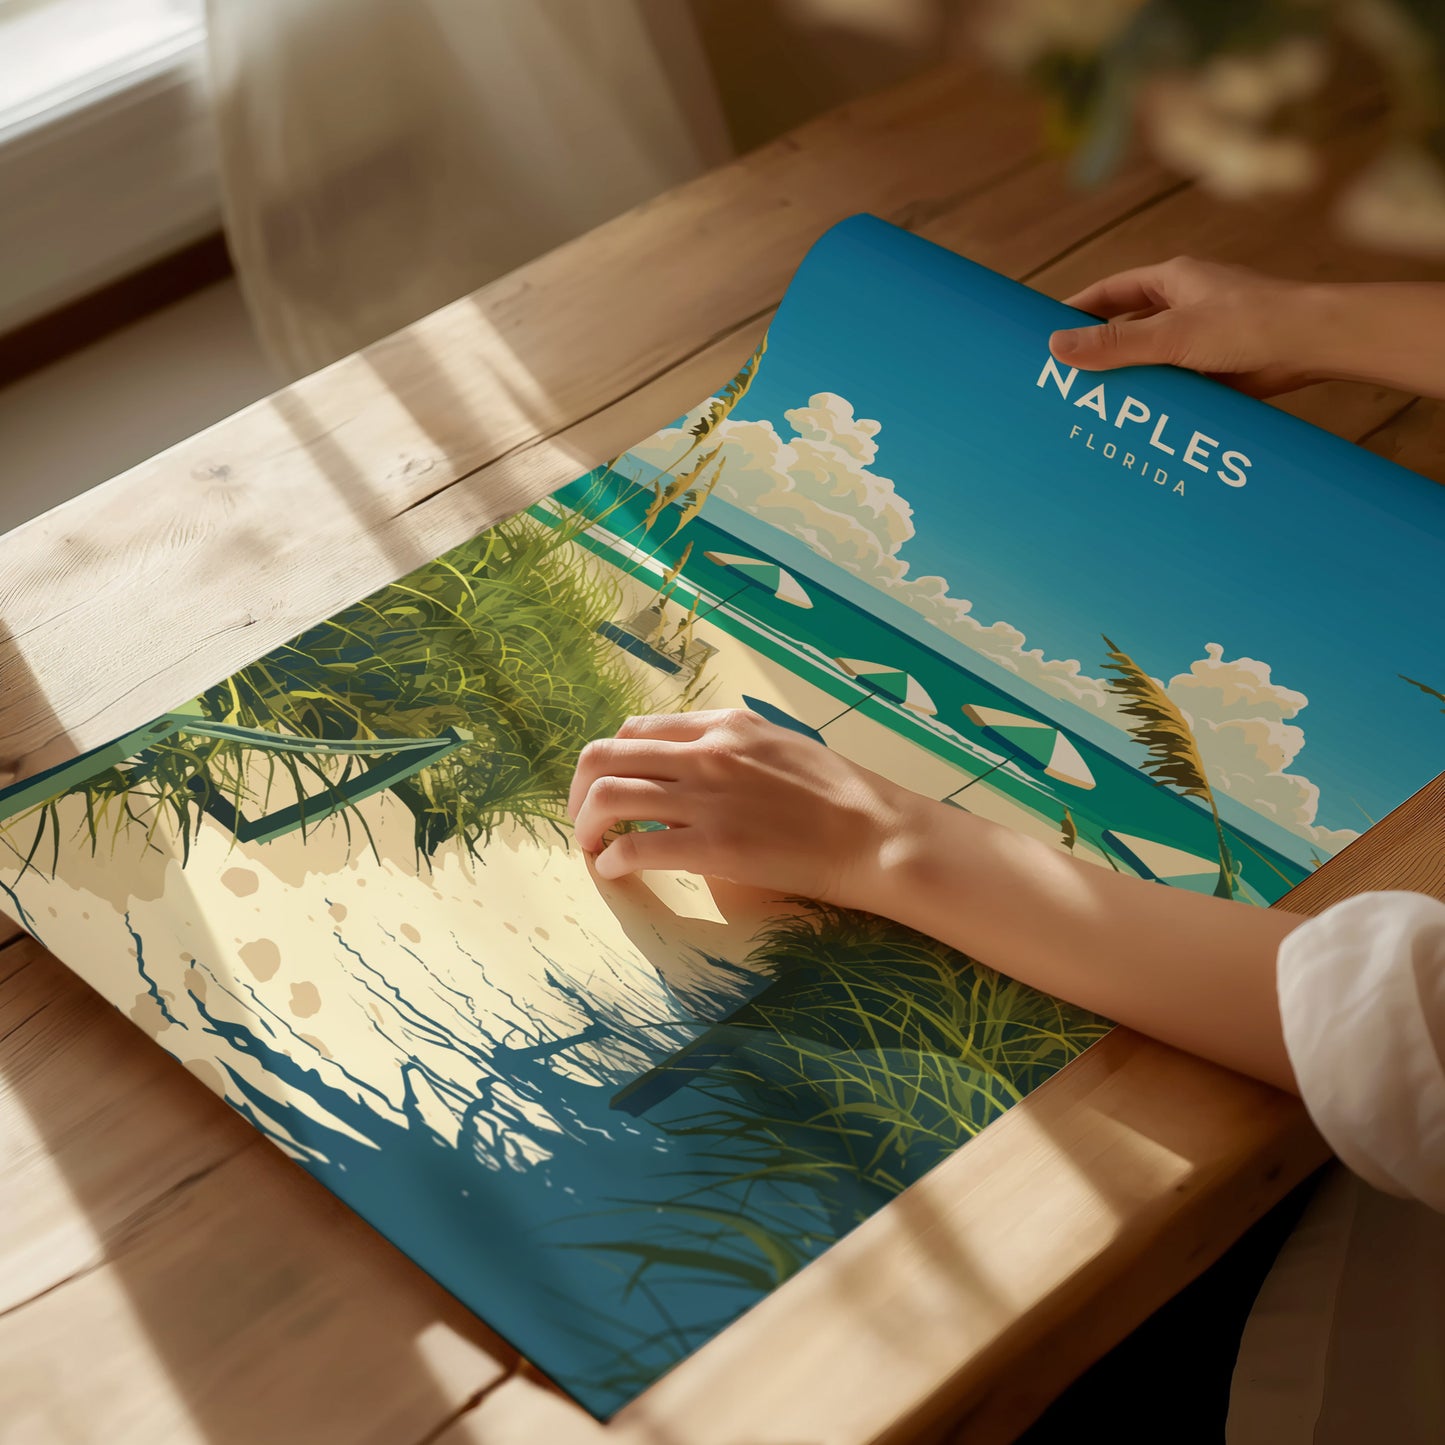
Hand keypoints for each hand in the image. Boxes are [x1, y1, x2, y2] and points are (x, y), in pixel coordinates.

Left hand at [567, 709, 923, 907]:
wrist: (875, 833)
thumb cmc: (838, 795)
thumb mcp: (779, 745)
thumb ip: (730, 747)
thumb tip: (689, 767)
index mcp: (723, 724)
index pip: (636, 729)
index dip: (610, 760)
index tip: (607, 788)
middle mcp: (706, 752)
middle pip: (606, 755)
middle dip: (579, 791)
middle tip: (584, 820)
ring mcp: (707, 798)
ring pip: (608, 796)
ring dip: (586, 825)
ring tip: (592, 848)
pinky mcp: (713, 846)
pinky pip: (635, 846)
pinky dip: (612, 860)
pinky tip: (616, 872)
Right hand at [1049, 256, 1318, 396]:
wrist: (1314, 345)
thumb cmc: (1250, 323)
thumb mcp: (1171, 334)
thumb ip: (1114, 344)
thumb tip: (1056, 346)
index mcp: (1173, 281)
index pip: (1110, 292)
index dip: (1077, 310)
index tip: (1046, 331)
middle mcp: (1186, 305)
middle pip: (1128, 327)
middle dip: (1098, 351)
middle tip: (1062, 377)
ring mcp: (1202, 338)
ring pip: (1151, 359)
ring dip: (1128, 380)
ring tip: (1091, 406)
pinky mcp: (1218, 369)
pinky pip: (1176, 384)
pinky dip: (1157, 398)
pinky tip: (1136, 420)